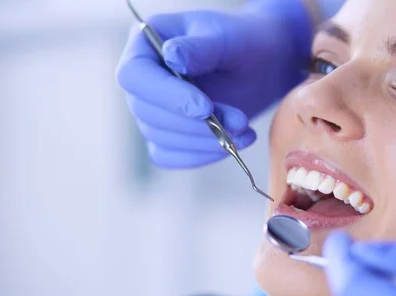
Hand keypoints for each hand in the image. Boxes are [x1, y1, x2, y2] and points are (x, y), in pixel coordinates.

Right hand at [116, 0, 311, 167]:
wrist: (261, 67)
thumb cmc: (244, 43)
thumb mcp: (228, 38)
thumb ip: (200, 48)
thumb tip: (171, 56)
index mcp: (145, 43)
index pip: (134, 76)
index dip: (167, 96)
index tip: (205, 109)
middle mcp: (141, 79)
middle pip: (146, 112)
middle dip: (195, 124)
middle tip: (240, 122)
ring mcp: (150, 109)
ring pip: (160, 138)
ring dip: (204, 141)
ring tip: (245, 131)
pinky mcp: (165, 135)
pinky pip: (169, 156)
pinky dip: (200, 155)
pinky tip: (232, 145)